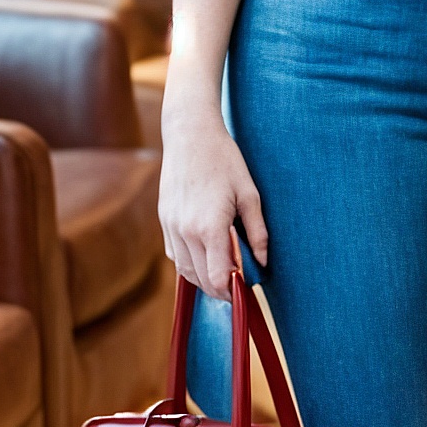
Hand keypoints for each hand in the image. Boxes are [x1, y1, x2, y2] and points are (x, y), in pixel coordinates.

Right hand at [159, 98, 269, 296]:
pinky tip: (204, 255)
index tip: (246, 288)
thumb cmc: (224, 159)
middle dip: (221, 289)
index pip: (219, 279)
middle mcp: (186, 232)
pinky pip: (175, 256)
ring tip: (223, 273)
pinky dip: (189, 264)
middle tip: (238, 285)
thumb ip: (257, 232)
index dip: (233, 291)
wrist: (190, 134)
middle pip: (202, 280)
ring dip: (204, 279)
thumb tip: (263, 263)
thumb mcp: (249, 193)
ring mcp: (171, 227)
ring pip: (185, 272)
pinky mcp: (164, 220)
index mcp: (210, 227)